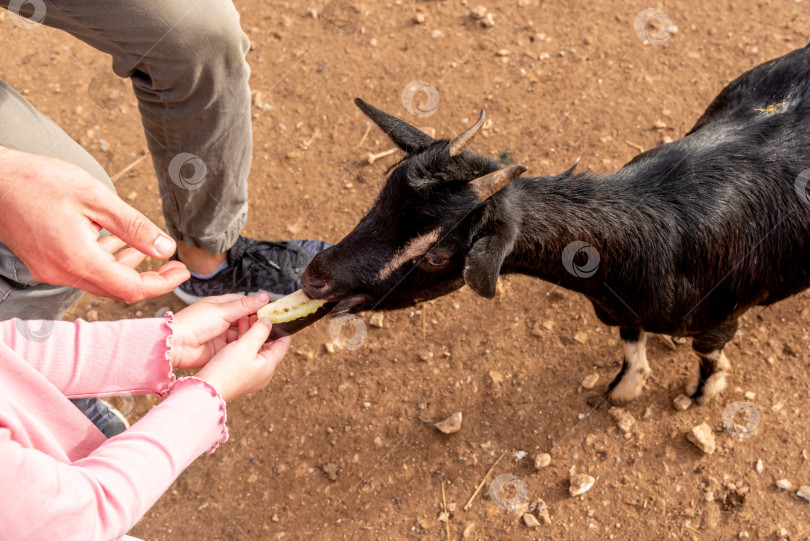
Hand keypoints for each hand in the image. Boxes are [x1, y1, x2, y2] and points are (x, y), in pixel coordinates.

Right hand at [0, 146, 188, 301]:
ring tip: (149, 251)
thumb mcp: (96, 198)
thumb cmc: (39, 181)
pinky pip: (83, 271)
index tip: (183, 271)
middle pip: (117, 289)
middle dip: (149, 278)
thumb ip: (134, 227)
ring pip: (100, 281)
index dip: (161, 283)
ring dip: (127, 269)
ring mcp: (49, 271)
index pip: (131, 288)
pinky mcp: (43, 263)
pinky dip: (105, 261)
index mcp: (78, 260)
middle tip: (173, 264)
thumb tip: (165, 248)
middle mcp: (62, 273)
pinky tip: (117, 243)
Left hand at [170, 293, 269, 369]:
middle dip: (256, 322)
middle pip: (245, 319)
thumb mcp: (222, 311)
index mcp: (220, 305)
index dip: (257, 307)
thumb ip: (244, 306)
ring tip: (264, 336)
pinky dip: (245, 346)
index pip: (244, 303)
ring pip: (243, 334)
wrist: (176, 345)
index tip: (270, 311)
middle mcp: (222, 319)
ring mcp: (222, 335)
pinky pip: (237, 347)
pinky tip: (254, 346)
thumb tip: (264, 296)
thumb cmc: (193, 323)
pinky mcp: (221, 350)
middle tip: (270, 325)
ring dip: (252, 335)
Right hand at [195, 319, 290, 401]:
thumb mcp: (246, 345)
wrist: (208, 390)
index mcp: (269, 366)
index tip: (278, 316)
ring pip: (257, 350)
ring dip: (253, 335)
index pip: (284, 343)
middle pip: (269, 346)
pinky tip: (237, 334)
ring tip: (247, 320)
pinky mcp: (241, 375)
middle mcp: (264, 372)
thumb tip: (268, 322)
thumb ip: (260, 331)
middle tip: (258, 315)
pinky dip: (245, 343)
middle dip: (264, 329)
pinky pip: (247, 356)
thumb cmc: (227, 371)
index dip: (282, 328)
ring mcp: (253, 375)